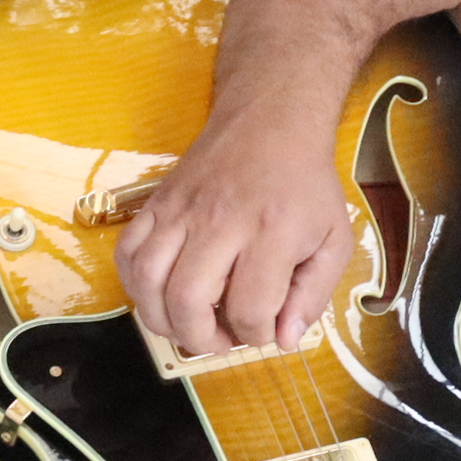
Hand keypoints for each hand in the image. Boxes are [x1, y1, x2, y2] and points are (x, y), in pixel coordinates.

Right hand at [113, 85, 359, 360]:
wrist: (270, 121)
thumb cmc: (304, 184)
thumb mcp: (333, 238)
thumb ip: (314, 295)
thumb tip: (285, 339)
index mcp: (271, 231)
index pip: (250, 307)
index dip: (255, 335)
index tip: (263, 330)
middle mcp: (220, 221)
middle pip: (188, 301)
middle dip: (202, 338)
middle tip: (219, 339)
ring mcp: (182, 211)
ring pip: (149, 281)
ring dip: (162, 318)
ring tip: (186, 324)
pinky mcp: (158, 203)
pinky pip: (127, 253)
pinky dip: (134, 285)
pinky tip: (158, 294)